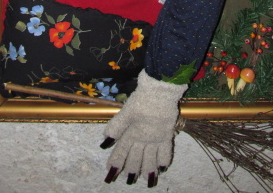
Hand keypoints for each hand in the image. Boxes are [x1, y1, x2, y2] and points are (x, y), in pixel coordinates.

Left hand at [100, 70, 186, 186]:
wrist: (160, 91)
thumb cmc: (141, 99)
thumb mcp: (125, 111)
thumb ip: (116, 127)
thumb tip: (104, 143)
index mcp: (132, 133)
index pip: (121, 151)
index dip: (116, 162)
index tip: (110, 173)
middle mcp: (144, 139)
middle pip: (136, 158)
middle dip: (131, 171)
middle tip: (128, 181)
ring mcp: (156, 138)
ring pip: (151, 159)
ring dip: (147, 171)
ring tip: (146, 181)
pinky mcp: (167, 134)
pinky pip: (166, 152)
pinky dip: (164, 161)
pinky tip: (162, 168)